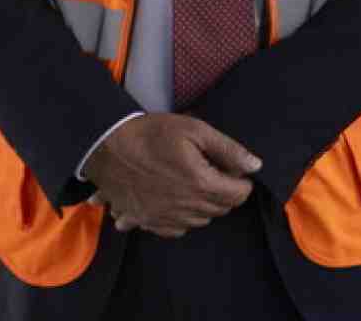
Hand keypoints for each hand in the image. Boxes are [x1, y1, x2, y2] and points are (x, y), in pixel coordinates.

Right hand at [81, 113, 258, 237]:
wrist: (105, 146)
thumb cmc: (151, 134)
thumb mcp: (195, 131)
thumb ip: (228, 150)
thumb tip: (255, 165)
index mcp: (200, 184)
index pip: (238, 195)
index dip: (241, 181)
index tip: (233, 169)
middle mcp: (184, 207)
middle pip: (221, 209)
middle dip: (225, 192)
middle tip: (213, 172)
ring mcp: (163, 217)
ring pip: (200, 220)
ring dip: (205, 205)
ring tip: (194, 182)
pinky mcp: (146, 221)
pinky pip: (175, 229)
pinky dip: (182, 217)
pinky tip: (176, 199)